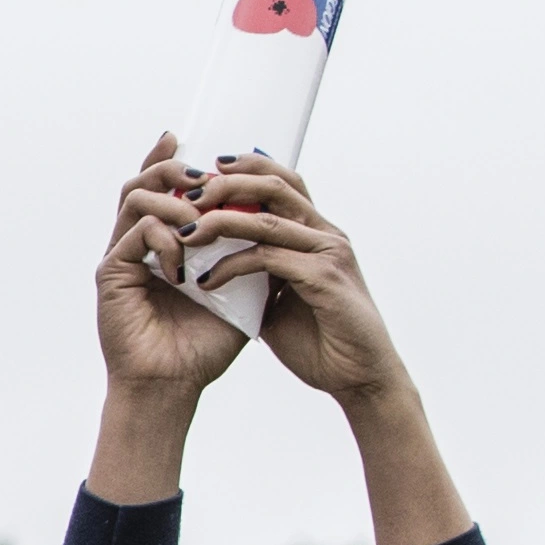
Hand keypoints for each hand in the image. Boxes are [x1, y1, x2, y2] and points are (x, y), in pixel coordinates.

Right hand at [97, 133, 251, 397]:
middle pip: (143, 181)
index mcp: (162, 245)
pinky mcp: (111, 273)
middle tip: (203, 178)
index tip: (187, 137)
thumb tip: (272, 216)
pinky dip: (165, 241)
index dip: (169, 159)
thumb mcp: (237, 289)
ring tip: (199, 223)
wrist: (174, 386)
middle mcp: (135, 245)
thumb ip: (246, 253)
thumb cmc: (202, 346)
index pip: (162, 190)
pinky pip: (136, 234)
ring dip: (174, 202)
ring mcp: (121, 257)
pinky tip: (182, 267)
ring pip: (136, 197)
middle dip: (174, 168)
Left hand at [188, 155, 412, 412]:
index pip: (283, 184)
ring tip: (184, 232)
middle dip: (228, 184)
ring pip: (268, 219)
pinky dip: (233, 266)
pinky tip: (206, 281)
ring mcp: (329, 254)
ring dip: (221, 221)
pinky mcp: (324, 279)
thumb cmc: (323, 340)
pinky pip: (268, 259)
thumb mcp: (281, 301)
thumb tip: (221, 266)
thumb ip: (259, 277)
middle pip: (276, 188)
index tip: (207, 171)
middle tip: (187, 193)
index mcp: (318, 235)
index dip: (248, 169)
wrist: (360, 376)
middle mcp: (326, 235)